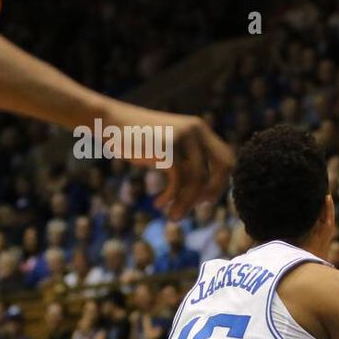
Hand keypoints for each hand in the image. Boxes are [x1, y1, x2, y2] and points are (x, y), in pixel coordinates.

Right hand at [102, 101, 231, 220]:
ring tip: (173, 216)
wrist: (111, 122)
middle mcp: (197, 131)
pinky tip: (160, 204)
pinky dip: (171, 197)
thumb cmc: (141, 140)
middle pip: (223, 168)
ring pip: (197, 180)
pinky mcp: (167, 148)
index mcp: (201, 129)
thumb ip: (189, 161)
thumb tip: (207, 193)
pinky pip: (178, 181)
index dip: (222, 181)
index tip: (206, 198)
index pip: (227, 158)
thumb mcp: (171, 148)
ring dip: (186, 203)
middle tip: (199, 207)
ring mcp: (183, 138)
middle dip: (214, 191)